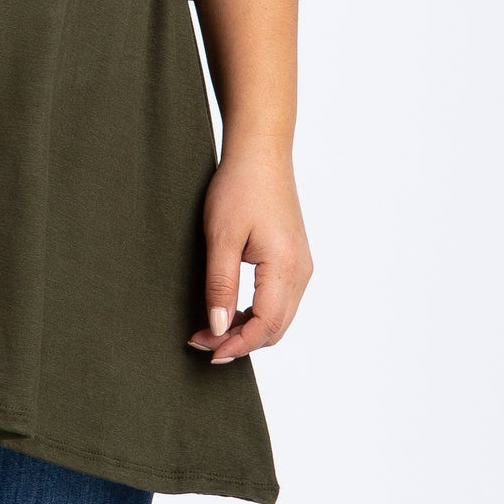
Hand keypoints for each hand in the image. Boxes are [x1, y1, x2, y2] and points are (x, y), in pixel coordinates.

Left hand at [186, 141, 312, 362]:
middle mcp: (301, 272)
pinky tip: (231, 309)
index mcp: (285, 268)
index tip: (206, 350)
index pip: (265, 326)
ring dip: (248, 329)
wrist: (261, 153)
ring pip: (280, 317)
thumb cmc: (239, 188)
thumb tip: (218, 327)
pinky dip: (257, 313)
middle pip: (276, 328)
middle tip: (202, 342)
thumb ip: (221, 285)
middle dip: (240, 342)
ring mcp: (301, 266)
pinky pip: (280, 300)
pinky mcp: (295, 259)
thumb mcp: (221, 237)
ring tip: (211, 328)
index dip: (236, 345)